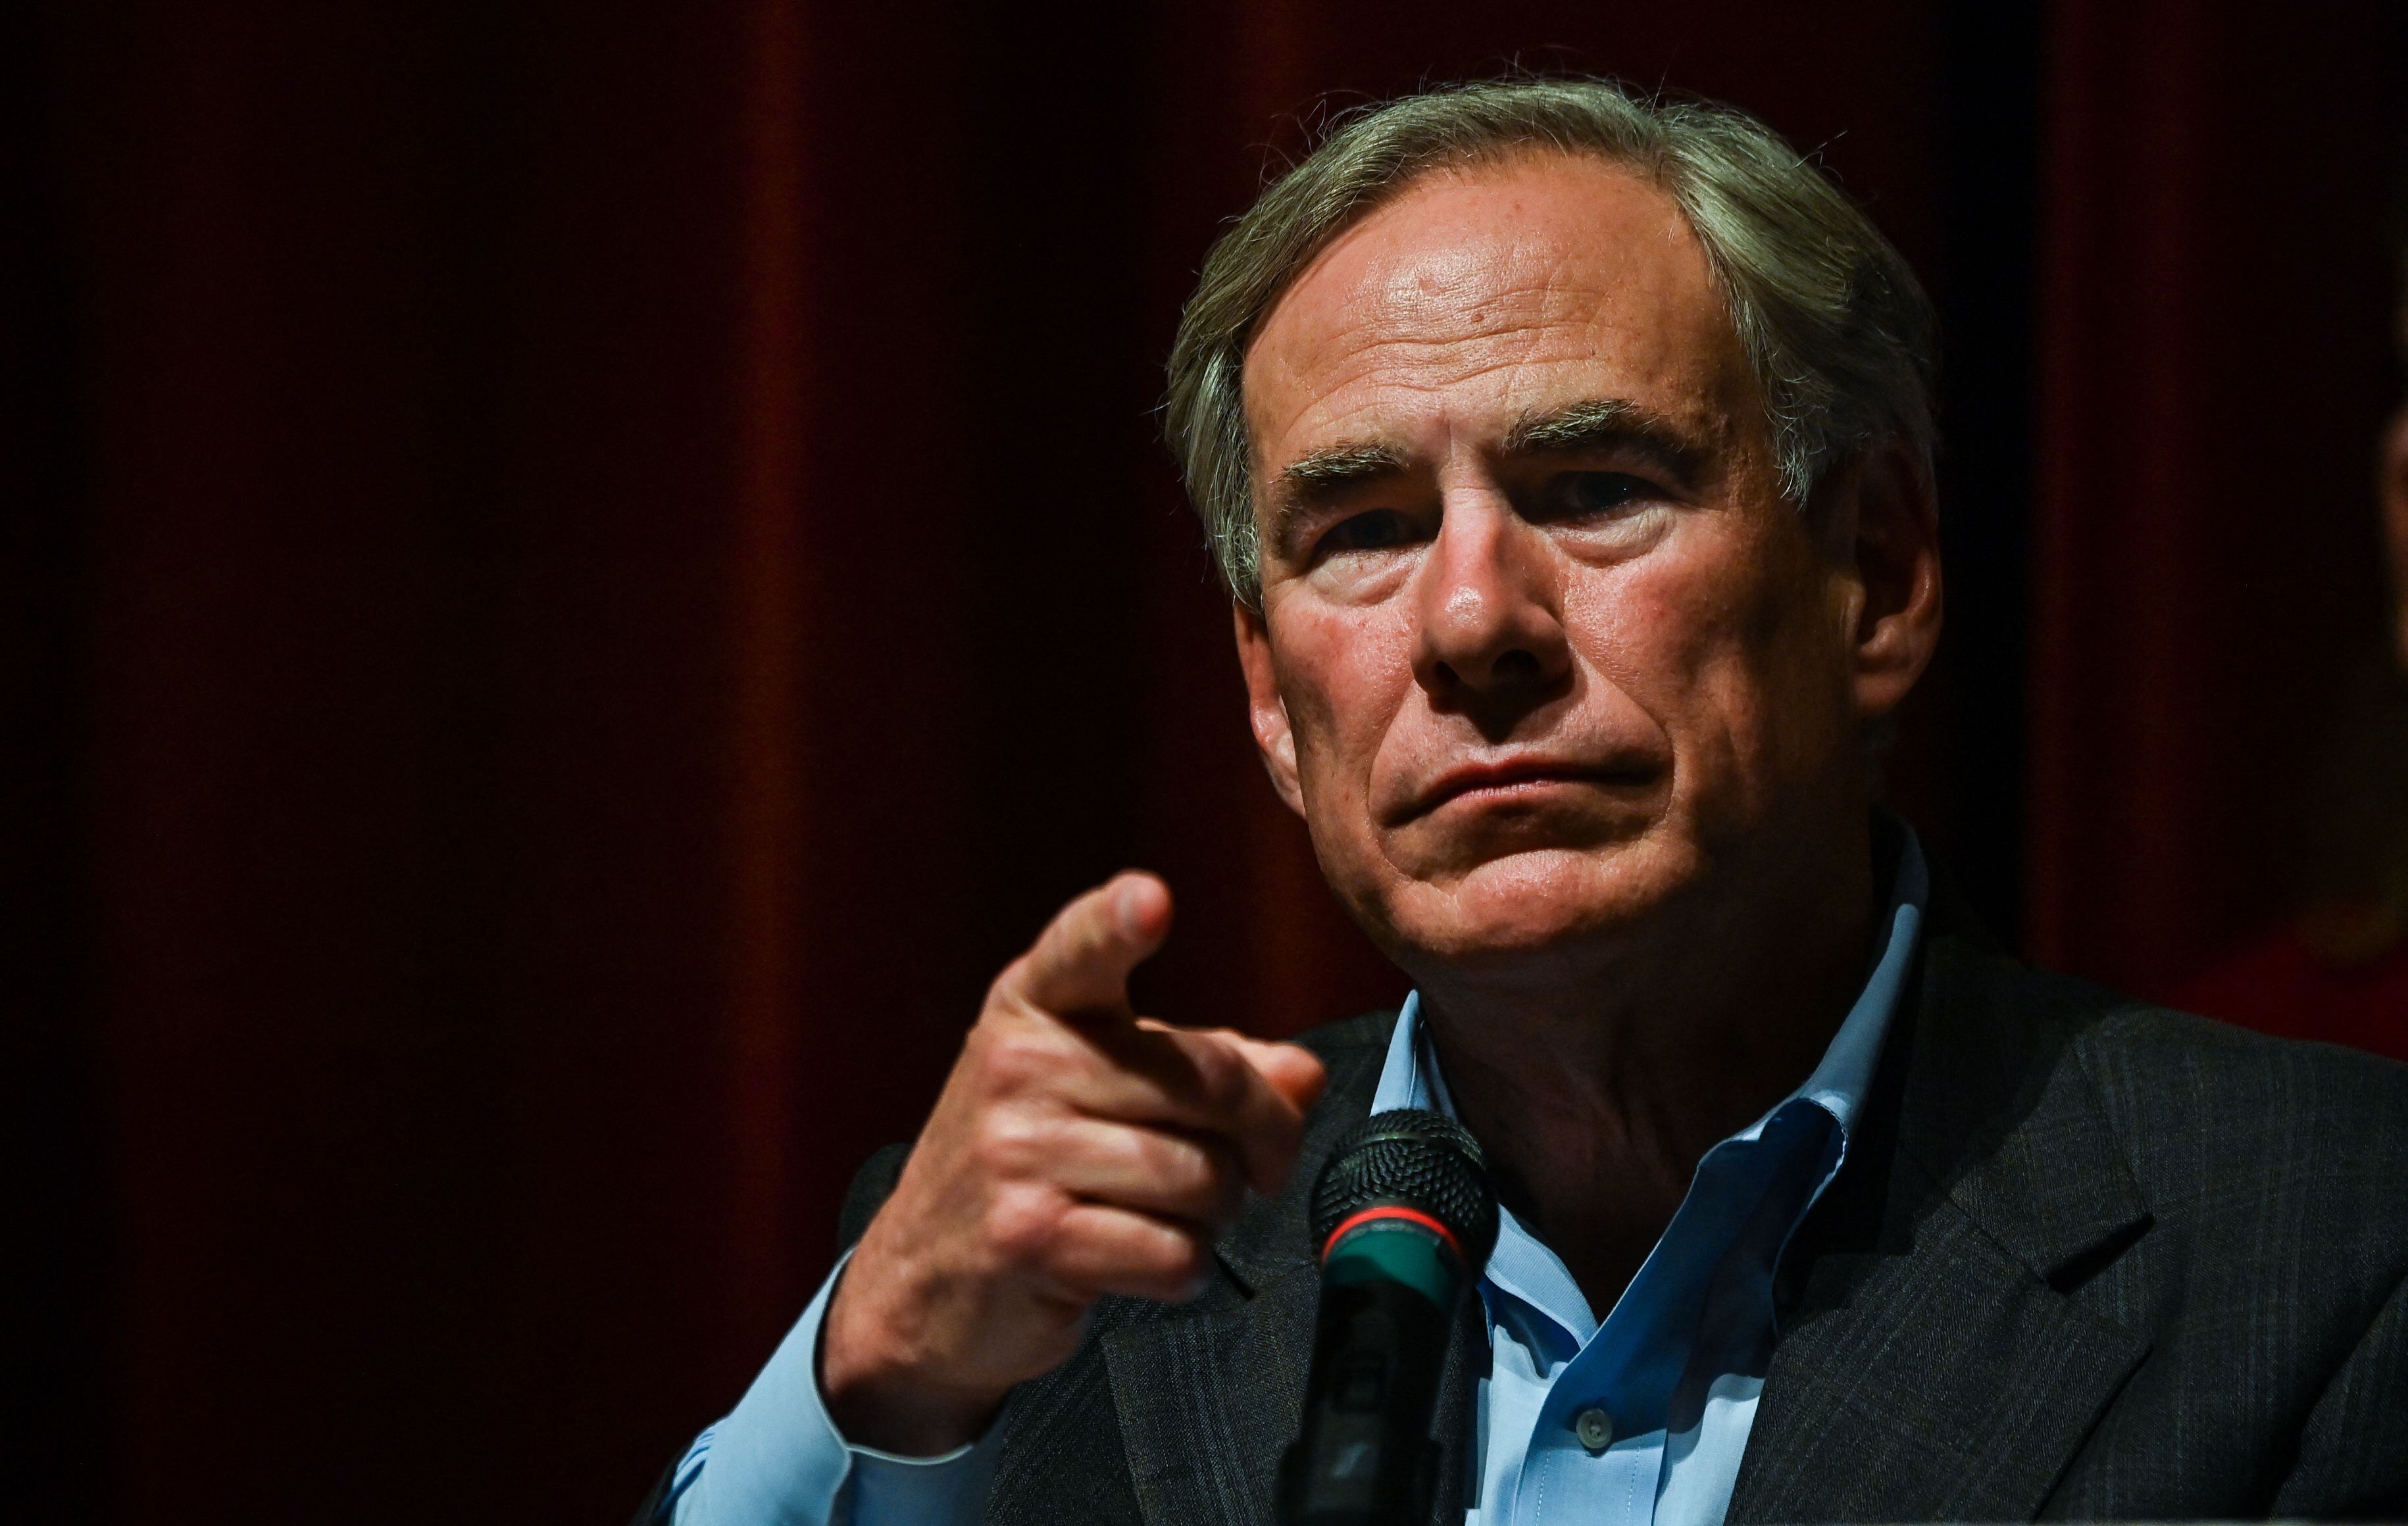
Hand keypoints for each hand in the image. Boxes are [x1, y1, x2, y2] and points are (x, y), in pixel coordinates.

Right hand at [818, 872, 1328, 1454]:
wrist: (922, 1281)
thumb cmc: (1033, 1167)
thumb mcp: (1103, 1089)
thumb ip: (1208, 1068)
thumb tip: (1304, 1075)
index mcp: (1036, 1008)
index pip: (1080, 951)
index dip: (1116, 922)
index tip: (1149, 900)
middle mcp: (1018, 1066)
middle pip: (1209, 1083)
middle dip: (1263, 1138)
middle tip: (1258, 1166)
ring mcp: (1017, 1153)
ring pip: (1202, 1178)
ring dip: (1216, 1214)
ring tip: (1171, 1214)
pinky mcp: (1030, 1238)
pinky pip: (1174, 1252)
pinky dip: (1183, 1269)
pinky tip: (1142, 1261)